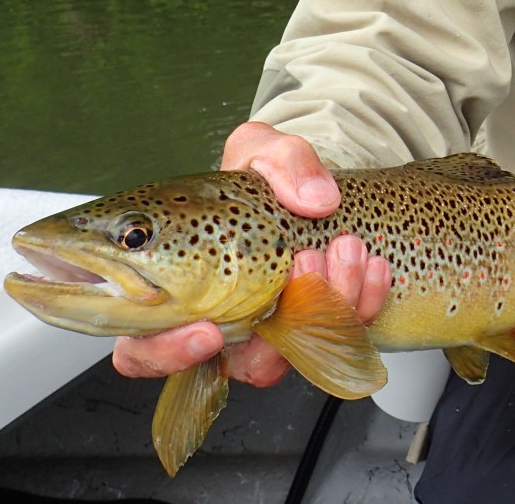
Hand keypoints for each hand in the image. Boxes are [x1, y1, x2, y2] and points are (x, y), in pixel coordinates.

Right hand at [112, 122, 391, 385]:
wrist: (314, 191)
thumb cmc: (265, 178)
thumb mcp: (264, 151)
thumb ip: (283, 160)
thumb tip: (314, 198)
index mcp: (174, 289)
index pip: (141, 349)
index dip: (164, 353)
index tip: (206, 330)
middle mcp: (219, 322)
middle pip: (231, 364)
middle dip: (274, 327)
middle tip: (304, 263)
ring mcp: (271, 332)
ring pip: (294, 353)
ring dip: (327, 306)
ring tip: (346, 246)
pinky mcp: (319, 330)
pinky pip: (342, 337)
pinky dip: (363, 302)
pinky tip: (373, 263)